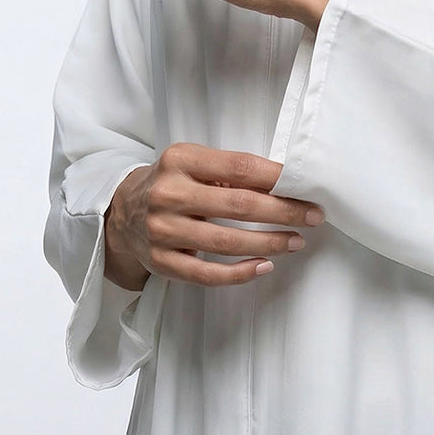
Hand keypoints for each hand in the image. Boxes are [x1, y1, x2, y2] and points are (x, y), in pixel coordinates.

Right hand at [103, 143, 325, 290]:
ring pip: (226, 242)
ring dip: (269, 243)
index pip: (239, 166)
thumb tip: (282, 184)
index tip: (305, 185)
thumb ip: (228, 170)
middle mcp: (169, 193)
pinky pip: (206, 275)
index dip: (277, 178)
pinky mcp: (161, 262)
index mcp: (180, 159)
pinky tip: (264, 266)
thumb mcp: (192, 162)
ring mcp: (162, 230)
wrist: (121, 211)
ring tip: (296, 241)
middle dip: (283, 212)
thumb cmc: (171, 182)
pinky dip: (240, 273)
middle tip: (313, 216)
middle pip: (239, 205)